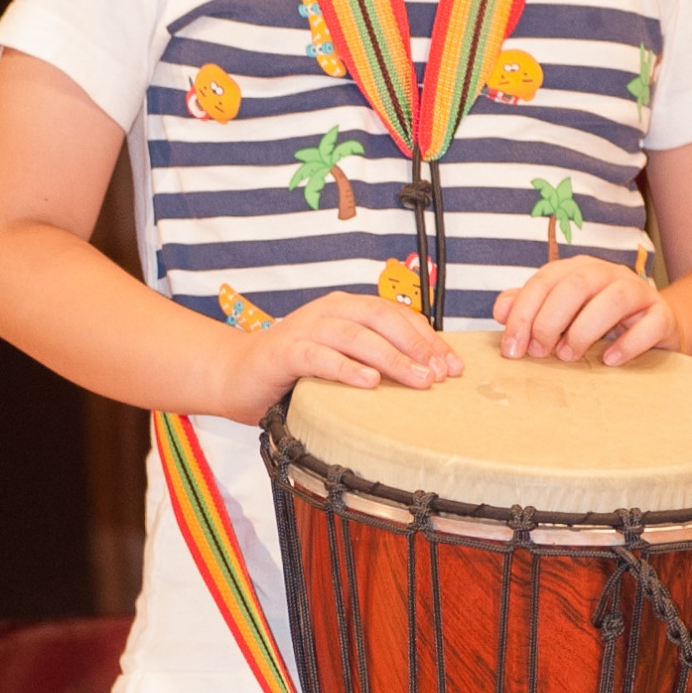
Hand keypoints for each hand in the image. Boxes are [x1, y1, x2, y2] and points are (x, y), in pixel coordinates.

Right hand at [207, 291, 458, 423]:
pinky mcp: (285, 351)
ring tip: (418, 380)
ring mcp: (306, 328)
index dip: (430, 340)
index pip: (399, 316)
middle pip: (383, 318)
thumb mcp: (343, 363)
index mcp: (349, 309)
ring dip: (391, 358)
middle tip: (440, 375)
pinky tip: (369, 383)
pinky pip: (320, 356)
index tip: (454, 368)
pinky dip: (347, 368)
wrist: (236, 375)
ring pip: (356, 336)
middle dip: (417, 346)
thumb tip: (427, 379)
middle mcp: (330, 311)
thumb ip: (375, 362)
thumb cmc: (295, 373)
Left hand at [492, 257, 679, 367]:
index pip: (545, 280)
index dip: (523, 313)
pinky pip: (650, 323)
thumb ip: (530, 307)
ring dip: (585, 329)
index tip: (511, 348)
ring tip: (568, 356)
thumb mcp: (561, 314)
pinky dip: (628, 343)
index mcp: (578, 270)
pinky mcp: (662, 315)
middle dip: (550, 320)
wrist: (653, 328)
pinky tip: (608, 361)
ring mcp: (638, 292)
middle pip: (576, 285)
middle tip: (538, 353)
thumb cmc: (598, 322)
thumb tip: (501, 309)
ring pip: (614, 298)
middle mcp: (608, 274)